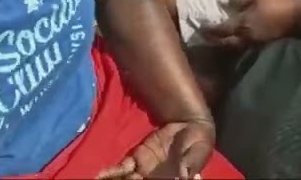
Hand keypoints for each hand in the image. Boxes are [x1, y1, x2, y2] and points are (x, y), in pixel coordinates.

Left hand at [97, 120, 215, 179]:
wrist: (190, 126)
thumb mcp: (200, 150)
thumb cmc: (199, 141)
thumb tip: (184, 175)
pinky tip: (100, 175)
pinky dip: (111, 173)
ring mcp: (144, 171)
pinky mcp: (136, 159)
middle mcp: (155, 178)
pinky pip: (122, 168)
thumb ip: (193, 162)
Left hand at [201, 0, 299, 48]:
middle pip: (226, 42)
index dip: (210, 29)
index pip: (221, 29)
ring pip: (234, 45)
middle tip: (204, 37)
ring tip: (217, 38)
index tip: (200, 27)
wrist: (297, 16)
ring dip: (224, 43)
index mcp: (242, 25)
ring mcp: (254, 41)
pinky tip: (234, 37)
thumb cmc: (277, 3)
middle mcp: (245, 36)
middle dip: (214, 40)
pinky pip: (243, 45)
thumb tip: (225, 2)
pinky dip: (234, 43)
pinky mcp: (262, 42)